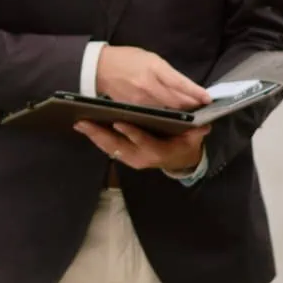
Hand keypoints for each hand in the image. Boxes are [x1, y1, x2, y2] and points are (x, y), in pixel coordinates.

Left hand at [75, 120, 209, 173]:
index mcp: (157, 152)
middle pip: (117, 146)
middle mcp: (140, 158)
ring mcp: (130, 158)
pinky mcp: (123, 156)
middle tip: (83, 122)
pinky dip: (96, 137)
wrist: (180, 161)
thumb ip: (196, 133)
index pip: (142, 142)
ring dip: (93, 135)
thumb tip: (203, 125)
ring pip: (108, 147)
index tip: (118, 121)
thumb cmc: (185, 145)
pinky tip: (85, 126)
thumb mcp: (193, 140)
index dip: (131, 132)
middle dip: (99, 134)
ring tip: (79, 122)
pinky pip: (107, 147)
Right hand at [94, 46, 211, 110]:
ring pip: (167, 110)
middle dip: (191, 105)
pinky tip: (172, 116)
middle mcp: (149, 84)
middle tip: (203, 108)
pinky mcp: (134, 108)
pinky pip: (154, 114)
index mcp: (154, 67)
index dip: (195, 92)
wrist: (100, 68)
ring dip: (180, 112)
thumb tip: (184, 87)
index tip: (208, 98)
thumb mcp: (151, 59)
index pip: (180, 83)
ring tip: (192, 113)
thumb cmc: (128, 59)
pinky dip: (165, 115)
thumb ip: (167, 73)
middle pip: (176, 100)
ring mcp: (141, 99)